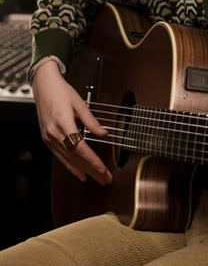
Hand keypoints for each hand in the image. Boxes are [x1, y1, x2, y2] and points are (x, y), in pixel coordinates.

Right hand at [32, 60, 111, 184]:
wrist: (44, 86)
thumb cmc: (61, 92)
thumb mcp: (80, 104)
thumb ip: (92, 121)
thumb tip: (104, 133)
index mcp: (63, 124)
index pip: (81, 148)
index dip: (93, 161)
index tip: (104, 170)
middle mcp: (54, 134)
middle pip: (75, 158)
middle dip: (91, 170)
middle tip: (105, 179)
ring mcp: (49, 138)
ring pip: (67, 159)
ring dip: (82, 171)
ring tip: (95, 179)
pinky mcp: (47, 138)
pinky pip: (60, 156)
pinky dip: (70, 166)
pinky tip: (79, 172)